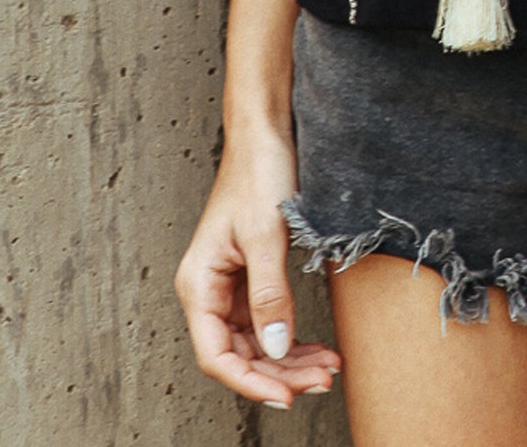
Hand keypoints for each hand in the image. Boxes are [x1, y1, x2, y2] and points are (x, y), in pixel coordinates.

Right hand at [174, 123, 341, 407]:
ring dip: (290, 359)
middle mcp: (209, 290)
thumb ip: (269, 293)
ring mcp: (230, 284)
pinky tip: (318, 346)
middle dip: (280, 373)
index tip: (287, 395)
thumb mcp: (265, 235)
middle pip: (240, 353)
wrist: (266, 132)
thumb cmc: (258, 172)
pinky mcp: (252, 275)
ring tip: (328, 369)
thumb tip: (276, 349)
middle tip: (322, 381)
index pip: (216, 354)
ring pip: (257, 341)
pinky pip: (268, 320)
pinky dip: (292, 336)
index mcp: (198, 284)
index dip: (250, 381)